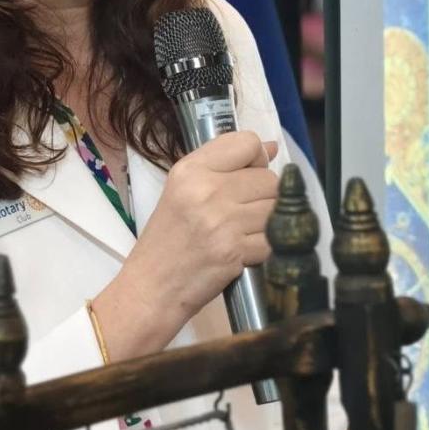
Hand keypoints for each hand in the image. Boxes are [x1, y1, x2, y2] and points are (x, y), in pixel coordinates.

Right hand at [91, 132, 278, 361]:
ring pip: (276, 208)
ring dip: (268, 222)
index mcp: (190, 169)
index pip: (247, 143)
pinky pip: (273, 239)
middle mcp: (207, 190)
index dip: (256, 158)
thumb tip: (271, 148)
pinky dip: (265, 247)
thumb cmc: (167, 238)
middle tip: (244, 211)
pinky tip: (244, 250)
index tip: (247, 174)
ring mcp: (222, 222)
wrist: (152, 287)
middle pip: (268, 179)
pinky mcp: (235, 251)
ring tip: (245, 230)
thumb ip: (224, 165)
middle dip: (265, 195)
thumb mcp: (182, 190)